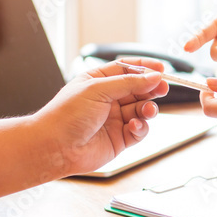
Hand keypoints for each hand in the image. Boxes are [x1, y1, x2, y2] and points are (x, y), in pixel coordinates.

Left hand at [31, 58, 167, 176]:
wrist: (53, 147)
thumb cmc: (66, 114)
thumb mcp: (98, 89)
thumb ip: (129, 82)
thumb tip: (153, 76)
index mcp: (98, 81)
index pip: (127, 69)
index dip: (145, 68)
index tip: (161, 69)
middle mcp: (107, 99)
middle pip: (138, 89)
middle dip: (151, 88)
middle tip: (162, 88)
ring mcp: (114, 119)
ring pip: (141, 110)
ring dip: (148, 109)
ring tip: (147, 110)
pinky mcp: (119, 138)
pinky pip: (139, 130)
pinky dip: (141, 127)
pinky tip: (133, 126)